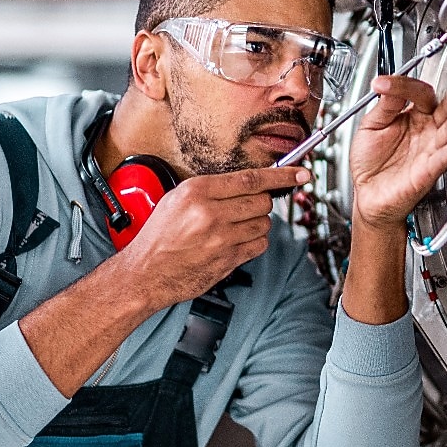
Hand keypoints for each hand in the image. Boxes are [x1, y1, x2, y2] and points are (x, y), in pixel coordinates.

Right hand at [116, 166, 309, 308]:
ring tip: (235, 227)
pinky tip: (237, 242)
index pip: (252, 179)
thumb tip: (248, 184)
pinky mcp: (228, 259)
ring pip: (264, 224)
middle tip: (245, 208)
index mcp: (197, 192)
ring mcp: (222, 238)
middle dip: (260, 203)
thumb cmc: (158, 236)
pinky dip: (254, 242)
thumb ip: (212, 189)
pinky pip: (259, 245)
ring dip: (257, 223)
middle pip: (262, 201)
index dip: (282, 175)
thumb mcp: (176, 199)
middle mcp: (211, 213)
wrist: (146, 273)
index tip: (300, 173)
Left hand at [348, 75, 446, 229]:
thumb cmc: (370, 164)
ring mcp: (432, 148)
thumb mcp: (370, 127)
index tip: (381, 84)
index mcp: (414, 117)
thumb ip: (384, 106)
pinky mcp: (431, 168)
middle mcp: (428, 130)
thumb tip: (389, 84)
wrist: (367, 195)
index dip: (404, 84)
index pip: (420, 93)